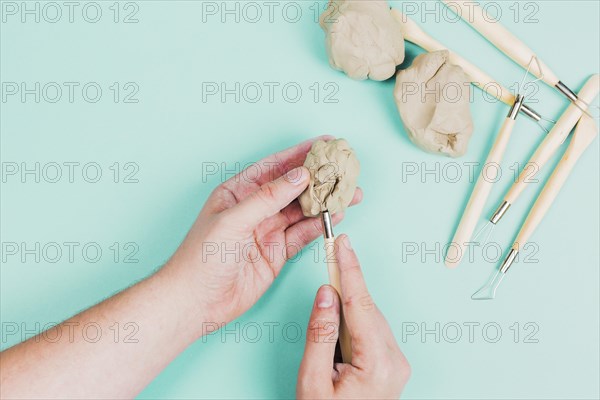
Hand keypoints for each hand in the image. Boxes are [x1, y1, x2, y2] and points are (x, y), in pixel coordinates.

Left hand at [165, 136, 361, 325]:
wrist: (197, 300)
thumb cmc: (202, 257)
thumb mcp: (233, 220)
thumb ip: (268, 198)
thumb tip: (299, 176)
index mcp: (238, 192)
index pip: (274, 167)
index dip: (299, 154)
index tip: (324, 144)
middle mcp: (255, 209)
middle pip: (293, 188)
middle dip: (319, 178)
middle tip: (344, 169)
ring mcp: (267, 231)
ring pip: (302, 210)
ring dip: (325, 202)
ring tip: (350, 192)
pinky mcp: (277, 253)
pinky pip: (303, 234)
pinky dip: (320, 225)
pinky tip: (336, 216)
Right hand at [297, 234, 410, 398]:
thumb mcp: (313, 381)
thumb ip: (320, 334)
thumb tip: (327, 294)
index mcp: (378, 365)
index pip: (361, 305)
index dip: (351, 271)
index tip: (344, 244)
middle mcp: (395, 361)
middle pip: (367, 309)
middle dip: (348, 283)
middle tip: (334, 252)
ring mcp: (396, 364)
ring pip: (369, 318)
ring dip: (349, 303)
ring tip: (329, 289)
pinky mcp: (391, 365)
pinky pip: (371, 330)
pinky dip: (354, 319)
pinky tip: (339, 318)